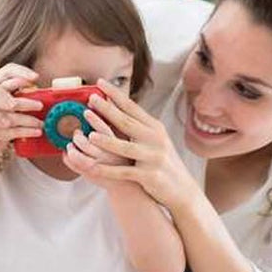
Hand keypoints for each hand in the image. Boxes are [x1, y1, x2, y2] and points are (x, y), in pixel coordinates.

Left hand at [66, 78, 200, 212]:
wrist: (182, 190)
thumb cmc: (162, 162)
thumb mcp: (155, 140)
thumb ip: (139, 127)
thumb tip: (117, 108)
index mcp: (155, 128)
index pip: (132, 107)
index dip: (115, 94)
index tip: (100, 82)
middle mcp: (155, 139)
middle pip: (127, 122)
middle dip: (107, 110)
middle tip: (90, 99)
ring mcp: (153, 158)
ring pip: (126, 148)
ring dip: (107, 141)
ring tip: (89, 135)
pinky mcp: (149, 176)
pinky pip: (123, 172)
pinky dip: (106, 170)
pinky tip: (92, 167)